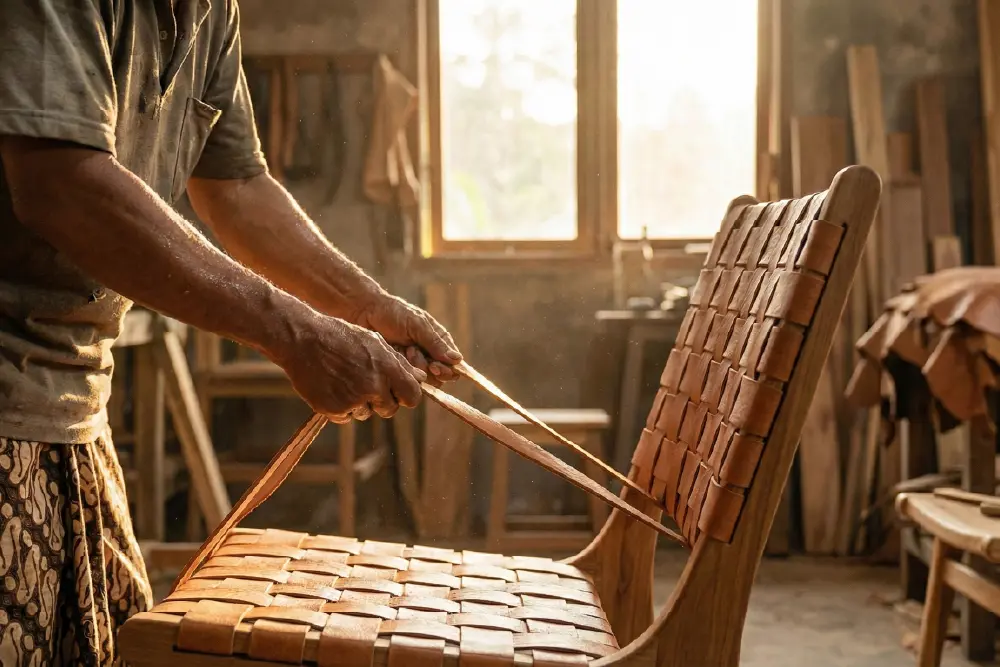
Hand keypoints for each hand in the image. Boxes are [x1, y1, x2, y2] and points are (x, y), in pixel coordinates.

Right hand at [271, 309, 425, 422]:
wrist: (302, 340)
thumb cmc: (340, 336)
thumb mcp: (374, 342)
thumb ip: (399, 363)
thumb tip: (421, 379)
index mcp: (387, 368)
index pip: (412, 397)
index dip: (405, 395)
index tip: (398, 392)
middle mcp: (373, 386)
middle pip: (389, 409)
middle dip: (382, 401)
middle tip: (366, 385)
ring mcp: (353, 400)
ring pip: (366, 414)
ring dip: (360, 404)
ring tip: (345, 381)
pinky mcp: (333, 409)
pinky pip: (345, 418)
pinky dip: (341, 408)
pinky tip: (332, 388)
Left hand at [354, 294, 462, 382]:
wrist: (363, 313)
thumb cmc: (392, 313)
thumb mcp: (417, 324)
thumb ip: (435, 343)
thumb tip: (457, 360)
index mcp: (438, 340)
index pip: (453, 363)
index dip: (447, 369)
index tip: (435, 366)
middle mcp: (429, 354)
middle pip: (441, 376)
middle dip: (428, 368)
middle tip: (413, 352)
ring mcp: (413, 364)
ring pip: (424, 380)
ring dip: (415, 367)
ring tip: (403, 349)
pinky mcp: (399, 370)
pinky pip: (407, 380)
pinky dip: (402, 370)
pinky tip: (395, 355)